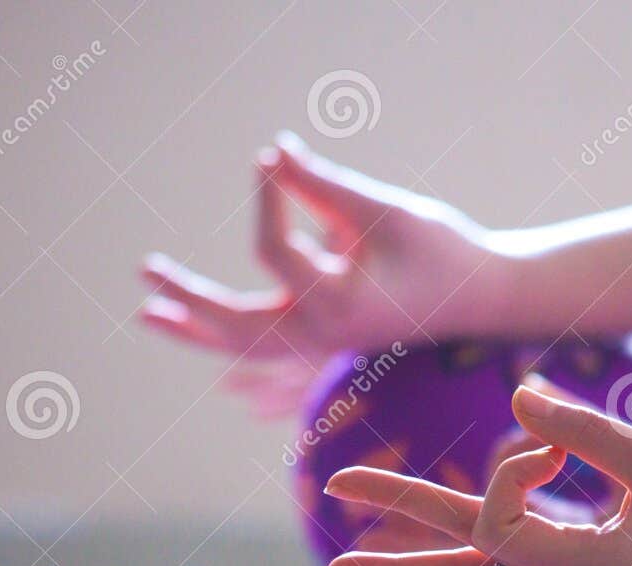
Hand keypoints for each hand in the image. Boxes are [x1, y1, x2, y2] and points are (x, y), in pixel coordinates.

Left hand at [138, 133, 502, 413]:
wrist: (485, 297)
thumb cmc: (443, 250)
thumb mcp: (384, 210)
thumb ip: (325, 185)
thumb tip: (273, 152)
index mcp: (336, 307)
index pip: (274, 250)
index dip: (269, 195)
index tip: (270, 157)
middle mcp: (322, 334)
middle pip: (236, 326)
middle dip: (189, 299)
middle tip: (146, 272)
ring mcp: (321, 344)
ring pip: (244, 345)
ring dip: (195, 330)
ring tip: (147, 312)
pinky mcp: (325, 338)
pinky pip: (263, 347)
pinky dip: (228, 338)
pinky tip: (196, 327)